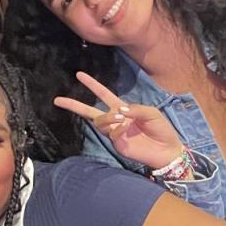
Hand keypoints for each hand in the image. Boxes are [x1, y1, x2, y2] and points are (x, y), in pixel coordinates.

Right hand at [54, 71, 185, 169]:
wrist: (167, 150)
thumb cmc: (161, 129)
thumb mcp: (152, 113)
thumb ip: (136, 108)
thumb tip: (118, 109)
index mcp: (123, 108)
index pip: (103, 94)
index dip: (92, 84)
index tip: (79, 74)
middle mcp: (115, 119)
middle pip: (90, 110)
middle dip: (74, 105)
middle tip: (58, 100)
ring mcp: (114, 132)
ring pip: (100, 121)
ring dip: (108, 117)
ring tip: (121, 119)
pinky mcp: (117, 144)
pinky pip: (111, 132)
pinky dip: (118, 128)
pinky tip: (127, 129)